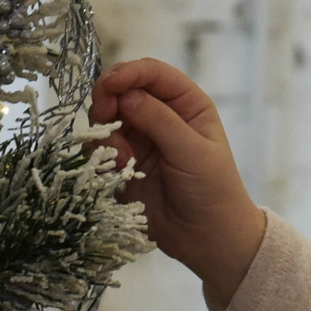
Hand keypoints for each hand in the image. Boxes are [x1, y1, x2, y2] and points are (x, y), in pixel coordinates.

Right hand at [88, 59, 265, 310]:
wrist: (207, 238)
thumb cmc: (213, 191)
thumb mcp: (192, 152)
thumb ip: (160, 121)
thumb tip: (127, 94)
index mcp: (187, 105)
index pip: (152, 73)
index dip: (128, 73)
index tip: (110, 86)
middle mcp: (161, 116)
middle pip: (120, 90)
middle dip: (107, 101)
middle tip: (104, 120)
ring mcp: (140, 139)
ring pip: (104, 119)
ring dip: (105, 135)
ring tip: (123, 160)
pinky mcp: (122, 163)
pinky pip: (98, 148)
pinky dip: (101, 156)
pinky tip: (119, 173)